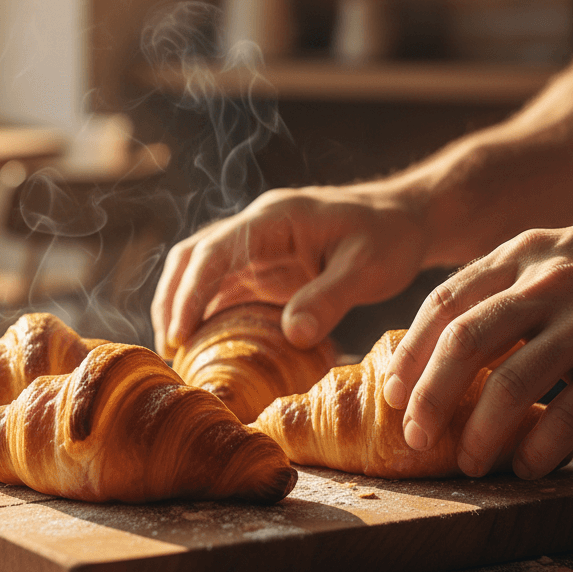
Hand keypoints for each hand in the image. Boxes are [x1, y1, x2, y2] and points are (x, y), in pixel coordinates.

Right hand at [152, 181, 428, 356]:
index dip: (189, 292)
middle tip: (168, 349)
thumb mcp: (367, 268)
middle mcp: (256, 229)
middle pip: (193, 257)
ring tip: (178, 353)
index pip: (214, 251)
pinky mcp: (265, 269)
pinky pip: (224, 289)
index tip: (177, 333)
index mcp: (274, 219)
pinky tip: (207, 348)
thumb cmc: (388, 237)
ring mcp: (257, 249)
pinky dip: (208, 314)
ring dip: (183, 306)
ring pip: (201, 271)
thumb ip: (329, 298)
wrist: (404, 220)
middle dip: (171, 299)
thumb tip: (293, 335)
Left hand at [382, 197, 572, 479]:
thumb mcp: (553, 256)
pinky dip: (542, 445)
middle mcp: (548, 281)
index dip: (411, 352)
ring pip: (513, 381)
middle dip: (429, 396)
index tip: (391, 392)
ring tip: (468, 461)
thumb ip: (504, 290)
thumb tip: (443, 345)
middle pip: (465, 341)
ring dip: (481, 432)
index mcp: (519, 255)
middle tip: (413, 437)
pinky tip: (527, 466)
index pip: (445, 304)